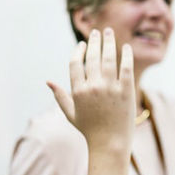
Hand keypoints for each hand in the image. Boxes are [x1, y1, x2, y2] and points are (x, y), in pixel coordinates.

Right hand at [48, 28, 135, 152]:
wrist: (110, 143)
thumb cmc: (90, 130)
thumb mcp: (71, 114)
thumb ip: (60, 96)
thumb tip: (48, 81)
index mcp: (78, 91)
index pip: (75, 63)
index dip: (78, 51)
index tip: (83, 44)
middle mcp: (93, 87)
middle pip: (92, 57)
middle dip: (95, 41)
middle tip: (98, 31)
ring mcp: (110, 89)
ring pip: (109, 59)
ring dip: (109, 42)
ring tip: (109, 32)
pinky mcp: (126, 91)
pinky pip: (126, 68)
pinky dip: (126, 56)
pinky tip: (126, 47)